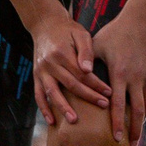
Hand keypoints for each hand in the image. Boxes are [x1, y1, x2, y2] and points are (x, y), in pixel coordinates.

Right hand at [25, 5, 109, 128]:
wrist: (45, 24)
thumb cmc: (68, 30)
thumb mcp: (80, 33)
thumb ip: (86, 51)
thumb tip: (88, 70)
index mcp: (62, 52)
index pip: (82, 73)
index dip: (96, 84)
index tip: (109, 93)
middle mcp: (50, 63)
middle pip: (70, 84)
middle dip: (88, 96)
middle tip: (103, 106)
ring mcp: (41, 71)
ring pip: (52, 92)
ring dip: (63, 107)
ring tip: (74, 120)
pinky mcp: (36, 76)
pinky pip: (38, 95)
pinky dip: (44, 109)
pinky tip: (52, 121)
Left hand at [92, 5, 145, 144]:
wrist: (144, 17)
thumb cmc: (115, 31)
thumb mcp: (96, 44)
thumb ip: (86, 61)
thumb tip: (78, 75)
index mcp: (120, 74)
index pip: (118, 106)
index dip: (118, 124)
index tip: (117, 140)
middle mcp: (137, 77)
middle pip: (138, 111)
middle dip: (135, 131)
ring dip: (143, 119)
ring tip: (138, 132)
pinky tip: (143, 109)